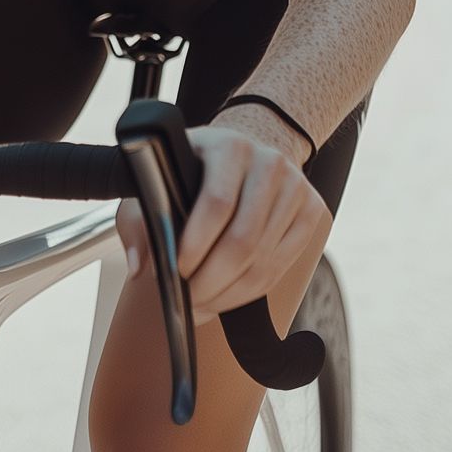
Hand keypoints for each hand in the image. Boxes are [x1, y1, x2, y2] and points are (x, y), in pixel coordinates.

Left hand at [113, 118, 328, 315]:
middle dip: (212, 280)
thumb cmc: (194, 171)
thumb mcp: (158, 180)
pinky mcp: (311, 210)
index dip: (195, 243)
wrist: (244, 155)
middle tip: (188, 300)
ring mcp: (295, 187)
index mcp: (229, 146)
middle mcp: (268, 162)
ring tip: (202, 305)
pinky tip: (227, 297)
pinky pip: (281, 265)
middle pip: (244, 239)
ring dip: (229, 293)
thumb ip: (139, 220)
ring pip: (263, 259)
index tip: (176, 270)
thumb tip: (140, 267)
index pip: (216, 202)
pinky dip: (251, 291)